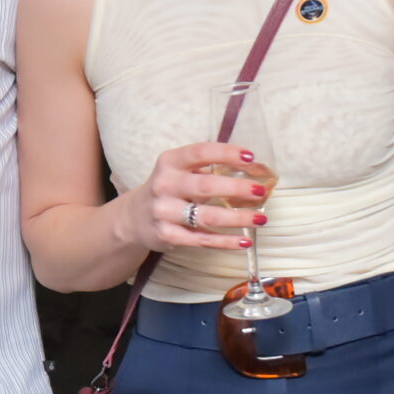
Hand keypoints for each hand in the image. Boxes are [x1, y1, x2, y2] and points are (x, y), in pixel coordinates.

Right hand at [125, 141, 272, 253]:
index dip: (227, 153)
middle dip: (236, 188)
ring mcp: (164, 211)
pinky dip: (225, 242)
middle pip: (205, 185)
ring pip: (206, 216)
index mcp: (170, 162)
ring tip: (261, 218)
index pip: (200, 152)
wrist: (133, 218)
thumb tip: (251, 168)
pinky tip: (244, 241)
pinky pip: (201, 239)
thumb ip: (206, 168)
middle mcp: (165, 185)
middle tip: (260, 191)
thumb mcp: (178, 171)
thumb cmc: (168, 190)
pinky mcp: (167, 235)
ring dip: (237, 218)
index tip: (251, 157)